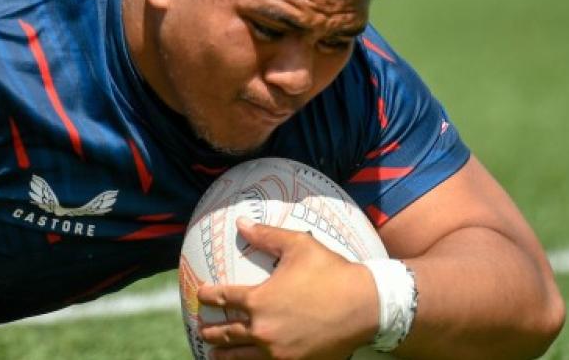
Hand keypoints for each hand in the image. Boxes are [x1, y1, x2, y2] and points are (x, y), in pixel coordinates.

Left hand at [196, 220, 376, 358]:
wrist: (366, 306)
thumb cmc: (332, 272)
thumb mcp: (298, 245)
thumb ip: (266, 235)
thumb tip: (241, 223)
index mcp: (258, 300)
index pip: (224, 298)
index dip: (209, 295)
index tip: (202, 295)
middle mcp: (263, 329)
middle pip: (227, 332)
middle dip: (211, 331)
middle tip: (201, 330)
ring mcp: (279, 352)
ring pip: (241, 357)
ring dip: (224, 355)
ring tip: (213, 355)